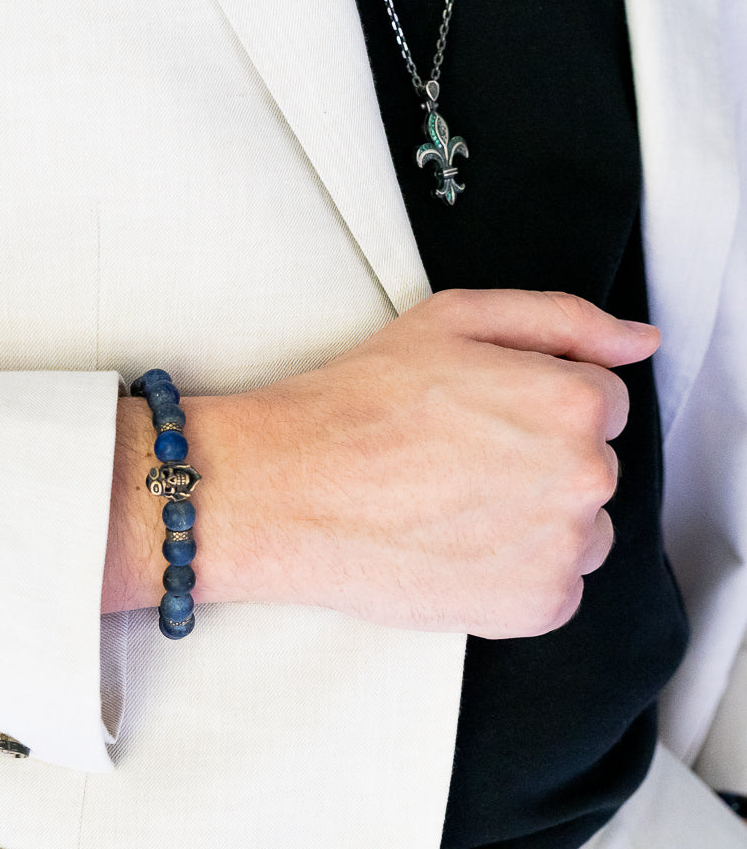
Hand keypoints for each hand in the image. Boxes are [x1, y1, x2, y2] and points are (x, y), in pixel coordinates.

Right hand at [197, 289, 657, 638]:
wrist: (288, 490)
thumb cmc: (359, 403)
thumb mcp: (452, 320)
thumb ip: (561, 319)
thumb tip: (639, 342)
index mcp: (571, 402)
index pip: (600, 400)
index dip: (532, 399)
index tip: (478, 412)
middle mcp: (582, 478)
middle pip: (591, 463)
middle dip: (538, 455)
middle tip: (455, 455)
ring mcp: (562, 549)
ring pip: (580, 526)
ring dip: (535, 515)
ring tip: (452, 501)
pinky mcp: (536, 608)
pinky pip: (557, 582)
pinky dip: (517, 568)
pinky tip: (456, 543)